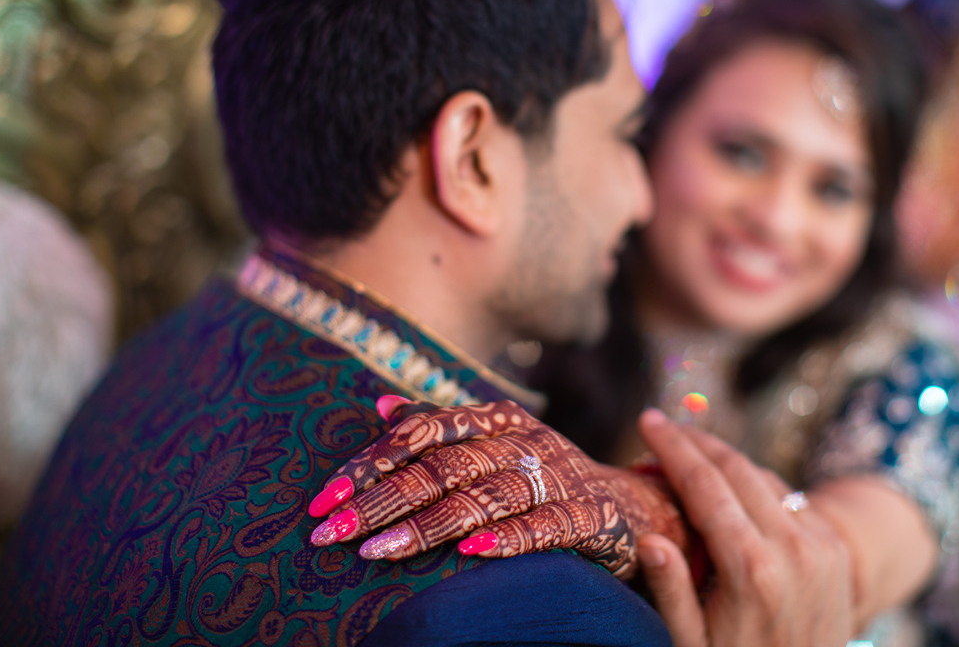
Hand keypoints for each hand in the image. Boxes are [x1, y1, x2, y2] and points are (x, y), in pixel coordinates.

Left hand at [306, 398, 685, 579]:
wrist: (632, 507)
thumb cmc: (545, 477)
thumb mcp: (496, 444)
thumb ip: (441, 426)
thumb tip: (380, 404)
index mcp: (498, 420)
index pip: (426, 432)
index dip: (374, 460)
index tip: (326, 495)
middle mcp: (526, 441)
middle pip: (446, 467)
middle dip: (384, 499)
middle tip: (332, 530)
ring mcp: (559, 477)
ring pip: (485, 496)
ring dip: (429, 525)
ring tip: (378, 552)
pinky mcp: (590, 516)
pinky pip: (545, 527)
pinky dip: (508, 539)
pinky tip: (469, 555)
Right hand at [636, 409, 854, 646]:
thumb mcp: (693, 643)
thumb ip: (672, 590)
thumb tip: (648, 538)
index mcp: (752, 569)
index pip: (705, 486)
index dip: (673, 448)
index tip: (648, 421)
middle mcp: (793, 548)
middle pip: (737, 469)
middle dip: (697, 441)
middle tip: (663, 425)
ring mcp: (821, 546)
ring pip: (766, 479)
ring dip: (726, 461)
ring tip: (691, 454)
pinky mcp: (836, 550)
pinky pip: (791, 501)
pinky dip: (757, 487)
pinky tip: (732, 489)